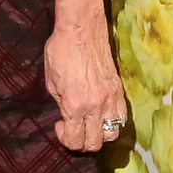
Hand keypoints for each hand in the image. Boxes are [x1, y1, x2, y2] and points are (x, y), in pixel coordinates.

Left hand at [45, 14, 126, 152]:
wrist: (81, 29)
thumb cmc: (61, 51)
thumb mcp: (52, 82)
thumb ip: (62, 105)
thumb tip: (68, 118)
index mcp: (75, 105)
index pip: (75, 140)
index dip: (65, 139)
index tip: (60, 125)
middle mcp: (96, 106)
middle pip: (95, 144)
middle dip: (81, 142)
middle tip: (73, 128)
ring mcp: (110, 98)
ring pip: (112, 134)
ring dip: (99, 134)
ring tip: (89, 123)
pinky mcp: (119, 90)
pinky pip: (121, 117)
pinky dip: (111, 122)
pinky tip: (100, 113)